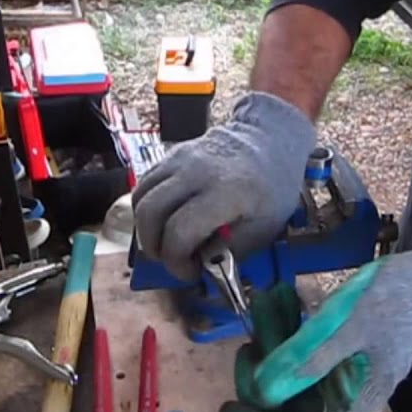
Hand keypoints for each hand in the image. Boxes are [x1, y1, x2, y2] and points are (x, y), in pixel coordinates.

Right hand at [133, 91, 316, 280]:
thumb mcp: (265, 228)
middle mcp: (195, 171)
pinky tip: (164, 221)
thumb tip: (199, 265)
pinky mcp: (171, 155)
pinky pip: (145, 184)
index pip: (179, 231)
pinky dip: (146, 208)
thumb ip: (230, 251)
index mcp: (225, 192)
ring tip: (165, 242)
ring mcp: (179, 159)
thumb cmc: (272, 188)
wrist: (269, 139)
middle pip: (149, 213)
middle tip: (172, 260)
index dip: (177, 261)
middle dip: (153, 246)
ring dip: (145, 228)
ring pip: (139, 197)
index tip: (191, 273)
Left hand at [220, 283, 365, 411]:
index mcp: (350, 407)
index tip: (235, 398)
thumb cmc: (396, 302)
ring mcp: (335, 381)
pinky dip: (287, 331)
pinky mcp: (331, 360)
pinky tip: (279, 301)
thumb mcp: (351, 326)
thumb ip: (309, 358)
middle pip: (285, 404)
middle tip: (253, 336)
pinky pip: (299, 354)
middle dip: (265, 368)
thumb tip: (263, 389)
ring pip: (288, 374)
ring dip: (273, 341)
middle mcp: (340, 402)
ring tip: (267, 301)